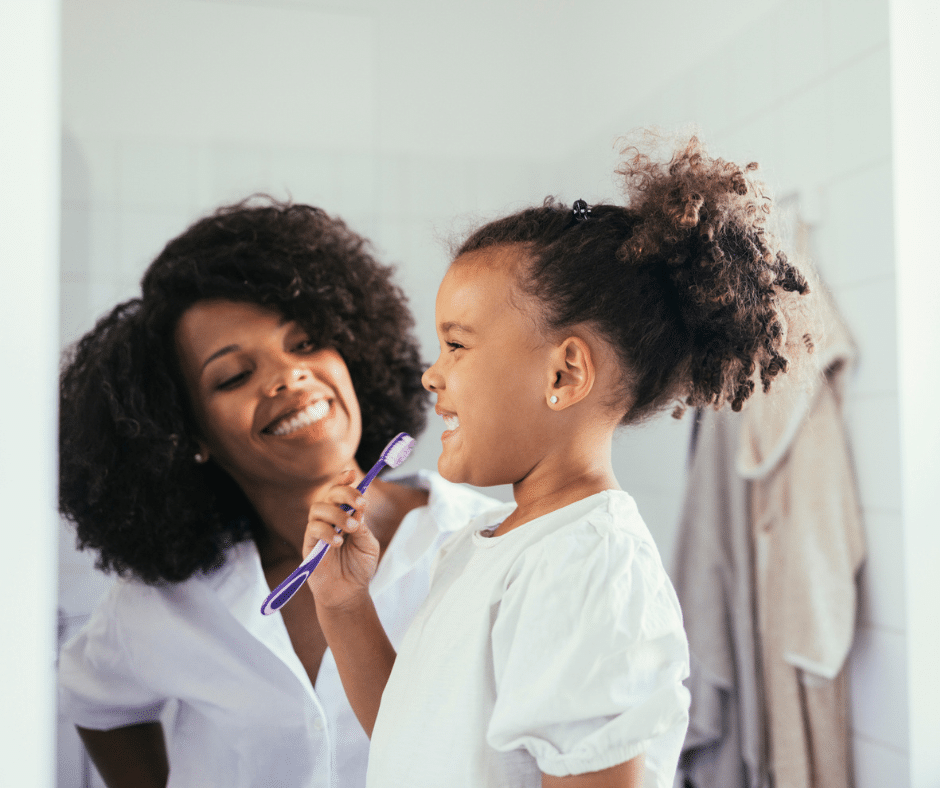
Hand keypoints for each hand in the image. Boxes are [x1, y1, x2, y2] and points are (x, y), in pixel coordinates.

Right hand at [304, 470, 379, 610]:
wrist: (349, 593)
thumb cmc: (359, 567)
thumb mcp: (368, 544)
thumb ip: (362, 525)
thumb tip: (358, 507)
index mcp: (344, 515)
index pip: (339, 492)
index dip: (343, 480)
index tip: (353, 475)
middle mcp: (328, 520)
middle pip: (328, 495)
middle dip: (344, 494)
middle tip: (360, 504)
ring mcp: (317, 531)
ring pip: (317, 509)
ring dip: (337, 514)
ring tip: (351, 528)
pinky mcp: (308, 545)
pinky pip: (312, 529)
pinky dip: (326, 532)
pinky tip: (338, 542)